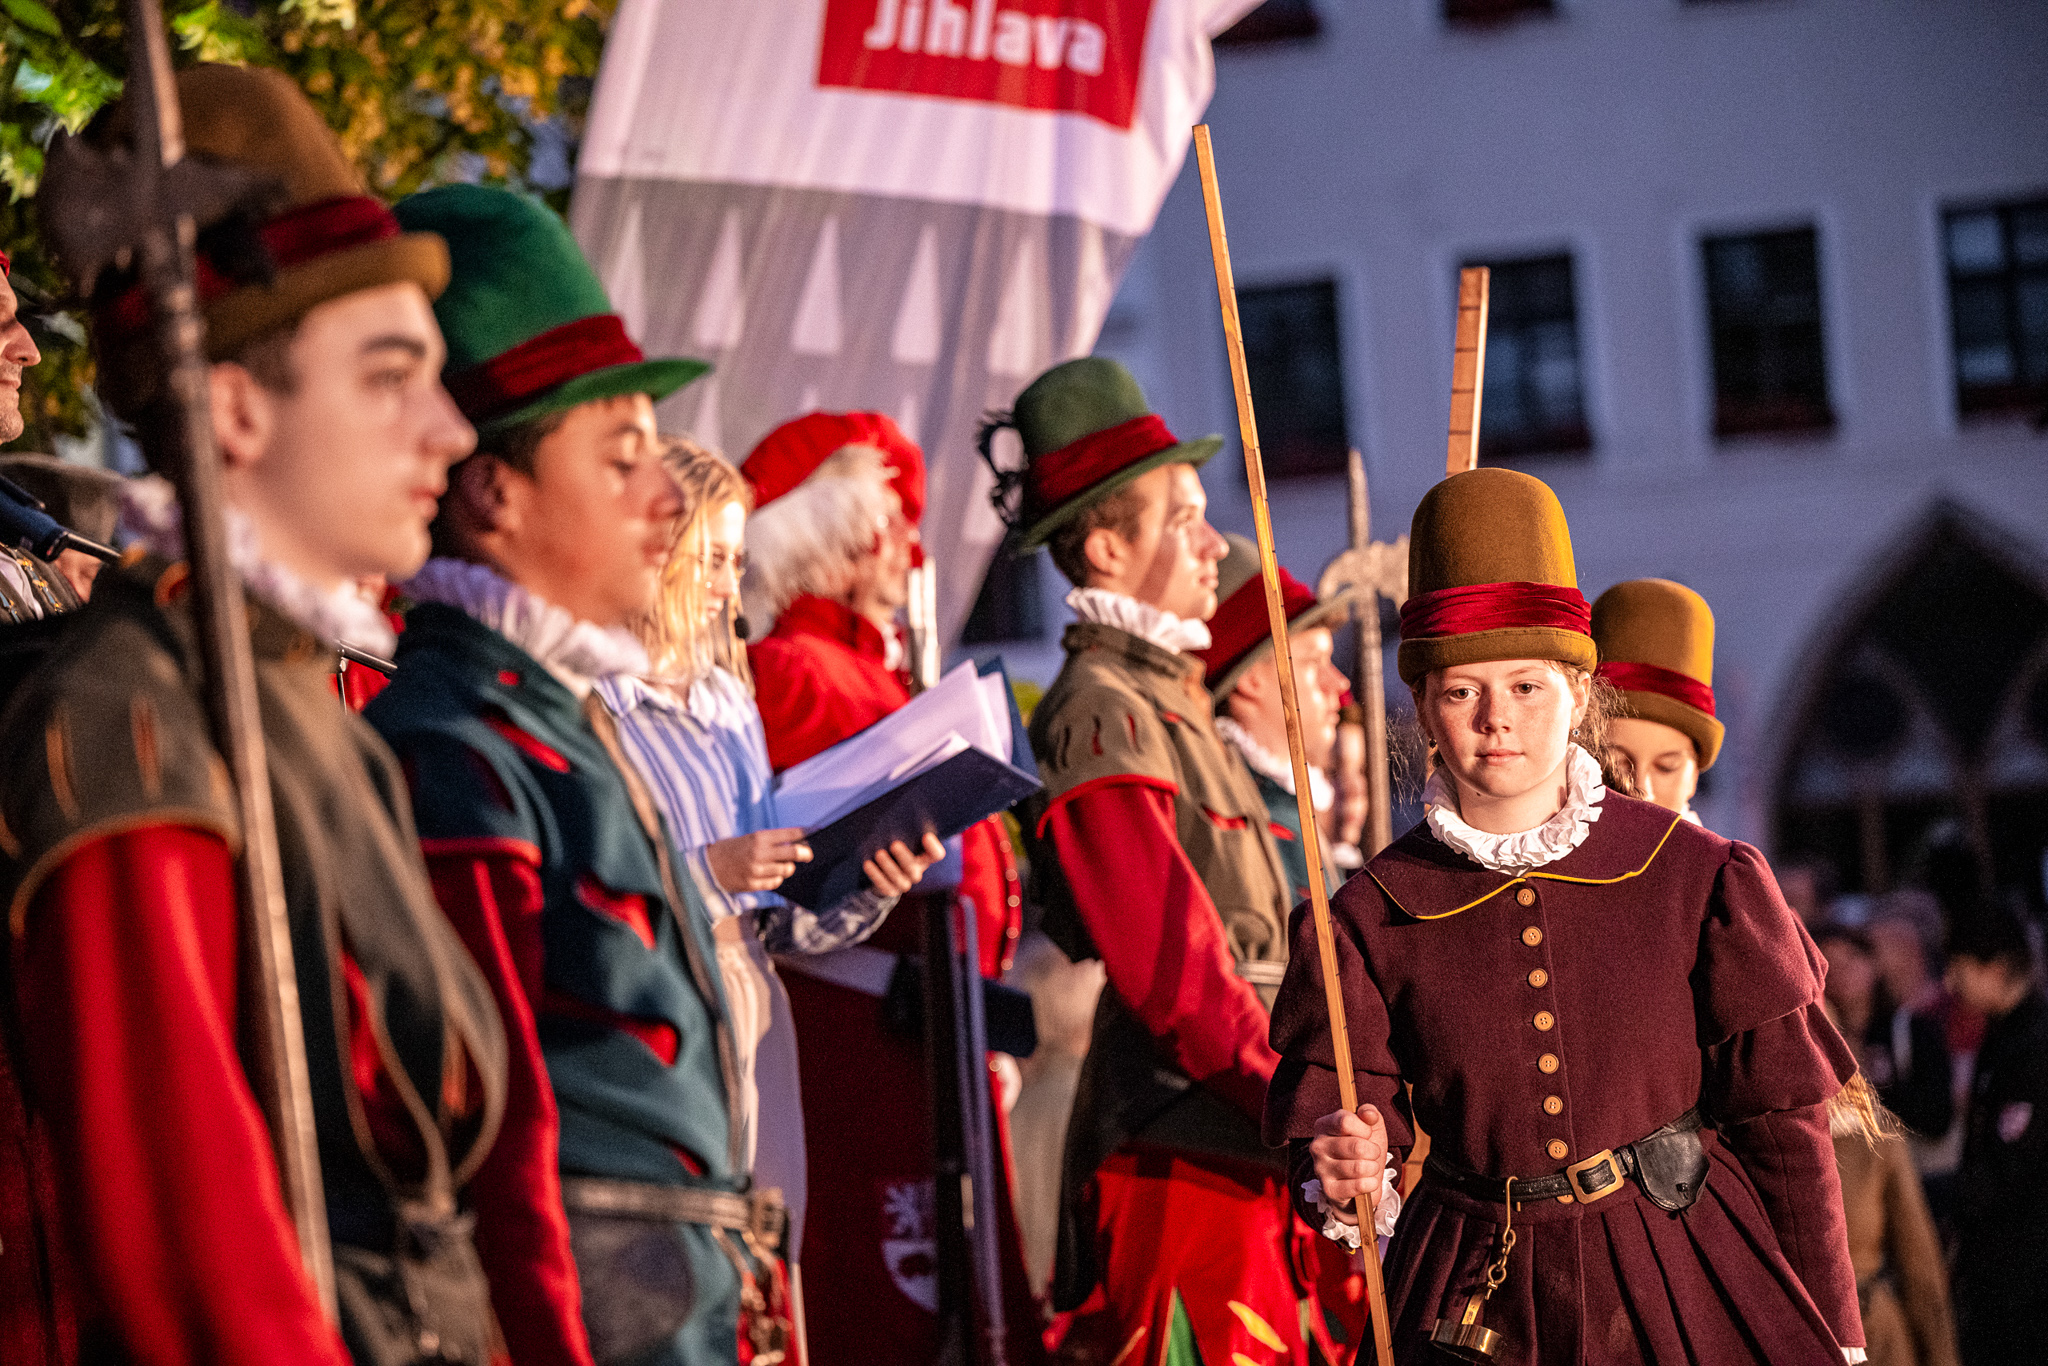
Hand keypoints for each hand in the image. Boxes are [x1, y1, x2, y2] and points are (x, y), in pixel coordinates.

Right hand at [706, 828, 811, 892]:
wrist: (709, 865)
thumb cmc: (733, 849)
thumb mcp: (751, 838)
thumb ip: (772, 842)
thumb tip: (798, 845)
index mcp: (760, 837)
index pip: (791, 833)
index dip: (808, 832)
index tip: (819, 831)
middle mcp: (760, 853)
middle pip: (794, 853)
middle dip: (805, 854)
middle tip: (808, 855)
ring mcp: (757, 870)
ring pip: (786, 870)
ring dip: (786, 868)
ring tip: (778, 865)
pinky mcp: (753, 884)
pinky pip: (775, 883)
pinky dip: (776, 879)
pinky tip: (768, 875)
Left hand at [862, 833, 947, 896]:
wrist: (883, 869)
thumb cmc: (895, 844)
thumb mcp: (902, 836)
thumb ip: (903, 827)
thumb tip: (891, 806)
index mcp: (924, 856)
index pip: (937, 855)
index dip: (934, 847)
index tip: (926, 836)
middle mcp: (917, 871)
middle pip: (914, 868)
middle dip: (905, 857)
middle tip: (894, 844)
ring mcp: (904, 882)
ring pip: (900, 879)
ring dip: (888, 866)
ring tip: (879, 853)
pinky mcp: (891, 890)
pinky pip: (885, 887)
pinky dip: (876, 875)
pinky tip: (868, 864)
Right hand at [1309, 1104, 1388, 1224]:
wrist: (1359, 1182)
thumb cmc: (1364, 1150)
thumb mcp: (1370, 1128)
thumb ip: (1370, 1114)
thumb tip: (1369, 1113)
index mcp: (1324, 1125)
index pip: (1345, 1121)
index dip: (1364, 1128)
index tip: (1367, 1134)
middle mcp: (1317, 1146)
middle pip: (1356, 1146)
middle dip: (1373, 1151)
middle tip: (1372, 1154)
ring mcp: (1321, 1169)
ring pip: (1359, 1167)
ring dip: (1373, 1168)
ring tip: (1370, 1168)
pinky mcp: (1329, 1189)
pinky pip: (1358, 1186)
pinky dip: (1370, 1184)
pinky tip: (1368, 1182)